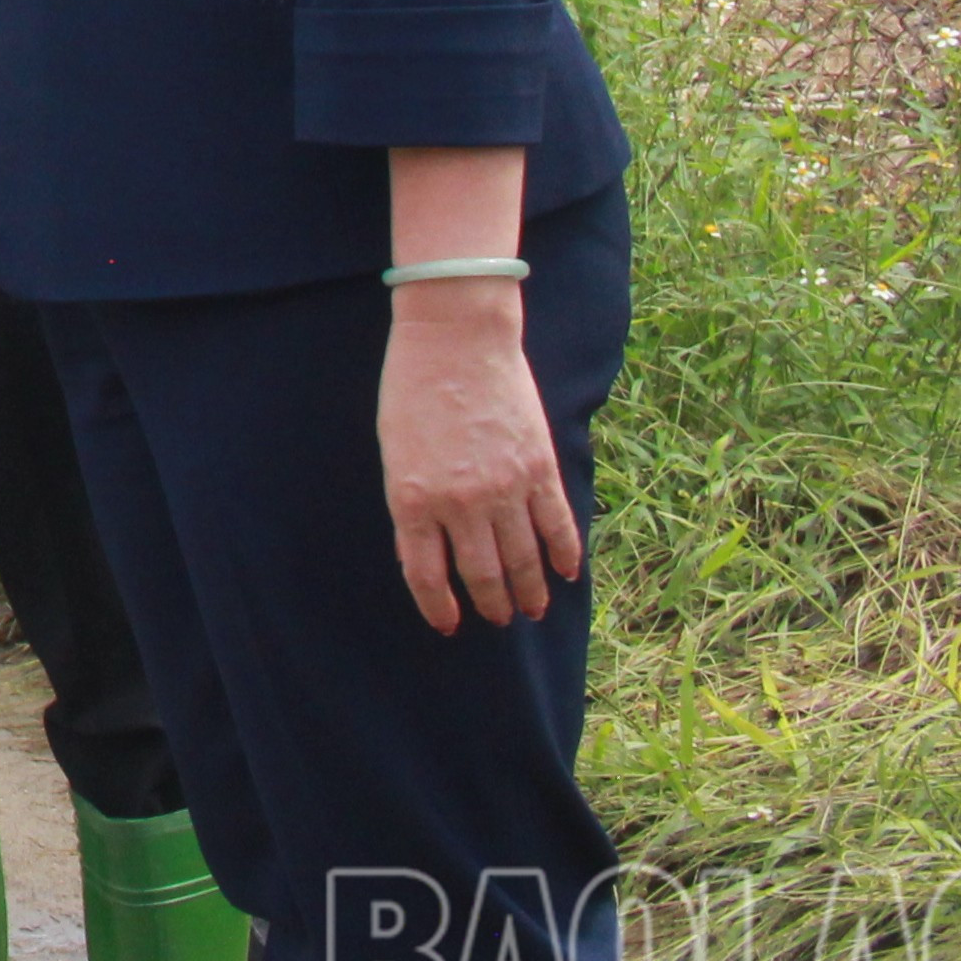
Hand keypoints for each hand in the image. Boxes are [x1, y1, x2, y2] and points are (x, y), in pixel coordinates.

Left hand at [378, 284, 579, 630]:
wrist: (455, 337)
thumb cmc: (412, 388)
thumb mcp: (395, 451)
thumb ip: (412, 502)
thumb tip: (427, 550)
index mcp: (413, 499)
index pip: (426, 575)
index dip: (439, 606)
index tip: (450, 624)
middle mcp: (460, 504)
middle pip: (481, 575)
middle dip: (491, 604)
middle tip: (498, 618)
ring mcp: (504, 488)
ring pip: (523, 561)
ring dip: (528, 592)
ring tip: (531, 609)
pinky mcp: (539, 469)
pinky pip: (557, 526)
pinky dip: (564, 556)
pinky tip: (565, 574)